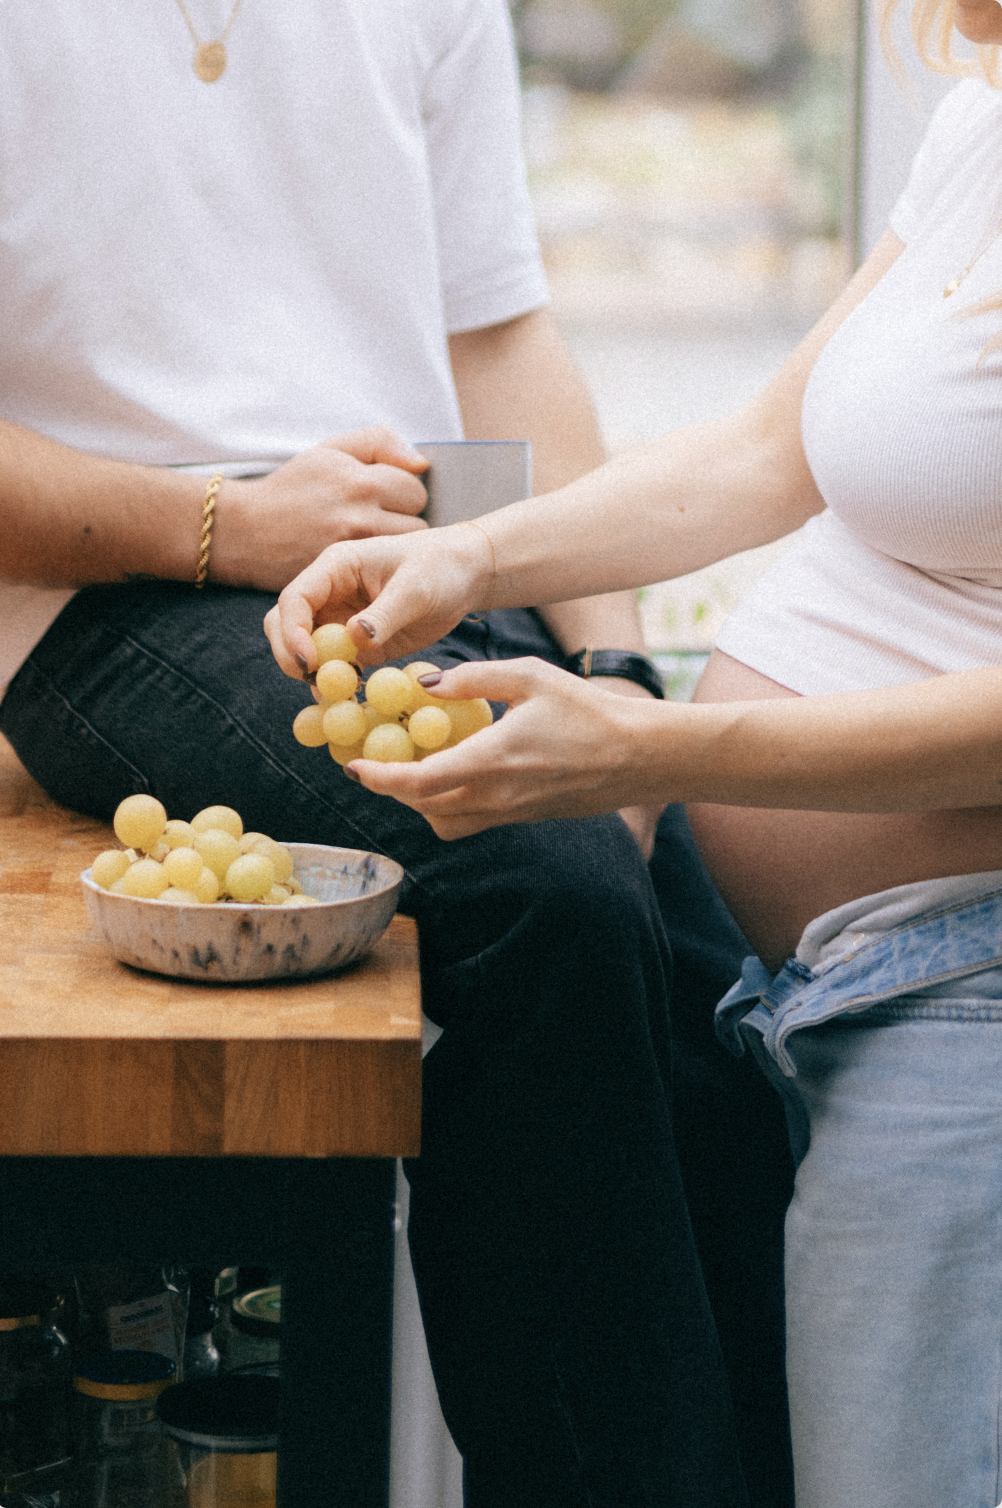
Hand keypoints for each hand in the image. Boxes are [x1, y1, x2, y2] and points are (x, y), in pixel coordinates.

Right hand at [211, 427, 430, 591]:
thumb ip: (380, 443)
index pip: (415, 490)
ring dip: (393, 545)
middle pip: (418, 524)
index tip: (384, 496)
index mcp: (360, 481)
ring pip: (403, 551)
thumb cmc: (292, 488)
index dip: (402, 492)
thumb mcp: (331, 449)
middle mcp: (361, 518)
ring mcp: (353, 551)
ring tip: (370, 538)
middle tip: (378, 520)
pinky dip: (376, 566)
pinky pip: (381, 573)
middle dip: (404, 521)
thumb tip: (421, 464)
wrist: (246, 531)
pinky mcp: (344, 577)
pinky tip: (361, 557)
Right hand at [263, 520, 494, 676]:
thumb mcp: (415, 588)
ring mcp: (340, 620)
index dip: (292, 630)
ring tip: (335, 695)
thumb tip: (353, 637)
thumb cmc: (440, 567)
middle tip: (313, 681)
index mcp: (335, 567)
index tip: (308, 661)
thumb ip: (384, 613)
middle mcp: (329, 593)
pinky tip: (349, 699)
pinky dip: (334, 684)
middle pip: (284, 624)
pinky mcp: (358, 646)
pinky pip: (334, 667)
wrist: (466, 575)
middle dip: (290, 654)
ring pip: (304, 649)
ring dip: (310, 673)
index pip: (294, 598)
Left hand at [343, 657, 669, 839]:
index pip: (419, 783)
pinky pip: (470, 821)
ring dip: (420, 801)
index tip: (353, 767)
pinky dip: (448, 804)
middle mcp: (496, 796)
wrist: (639, 756)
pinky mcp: (522, 818)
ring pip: (445, 822)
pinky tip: (454, 772)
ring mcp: (510, 813)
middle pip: (423, 808)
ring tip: (413, 766)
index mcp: (493, 760)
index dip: (380, 778)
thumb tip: (426, 683)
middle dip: (392, 788)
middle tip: (373, 761)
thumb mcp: (530, 676)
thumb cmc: (588, 709)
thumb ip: (473, 679)